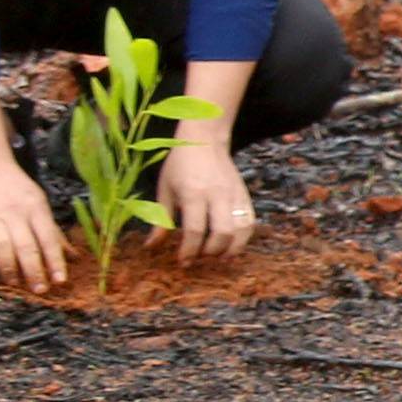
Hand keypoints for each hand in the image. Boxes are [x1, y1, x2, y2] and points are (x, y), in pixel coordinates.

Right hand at [0, 161, 67, 293]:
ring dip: (9, 268)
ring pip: (2, 246)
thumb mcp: (40, 205)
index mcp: (36, 209)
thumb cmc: (17, 192)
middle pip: (26, 246)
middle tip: (40, 290)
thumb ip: (53, 232)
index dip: (55, 261)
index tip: (60, 281)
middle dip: (34, 270)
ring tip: (15, 283)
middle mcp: (15, 213)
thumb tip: (74, 257)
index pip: (48, 238)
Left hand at [155, 138, 258, 264]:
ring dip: (231, 248)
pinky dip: (243, 238)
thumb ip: (161, 221)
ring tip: (219, 257)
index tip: (182, 262)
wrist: (204, 139)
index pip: (195, 230)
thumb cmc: (179, 164)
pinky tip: (232, 246)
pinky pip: (250, 222)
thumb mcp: (164, 190)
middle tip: (200, 258)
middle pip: (222, 233)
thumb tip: (151, 247)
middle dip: (211, 252)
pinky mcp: (244, 195)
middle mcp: (217, 195)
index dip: (189, 251)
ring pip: (241, 230)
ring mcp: (234, 195)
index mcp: (193, 193)